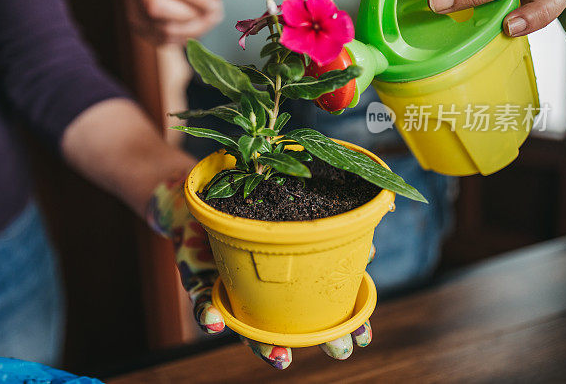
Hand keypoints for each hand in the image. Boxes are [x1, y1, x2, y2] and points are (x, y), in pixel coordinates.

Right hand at [122, 0, 231, 44]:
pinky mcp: (137, 26)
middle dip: (191, 14)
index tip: (216, 4)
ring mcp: (132, 6)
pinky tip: (196, 27)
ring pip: (161, 27)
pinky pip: (162, 40)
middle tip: (213, 15)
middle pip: (157, 6)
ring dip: (192, 29)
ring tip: (208, 21)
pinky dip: (185, 37)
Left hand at [147, 178, 372, 369]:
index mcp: (284, 283)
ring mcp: (230, 293)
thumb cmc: (248, 215)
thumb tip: (370, 247)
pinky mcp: (199, 283)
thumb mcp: (288, 218)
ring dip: (262, 345)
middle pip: (285, 331)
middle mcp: (259, 296)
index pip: (318, 314)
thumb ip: (325, 235)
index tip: (363, 337)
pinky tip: (214, 322)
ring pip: (247, 329)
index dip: (342, 328)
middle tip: (336, 350)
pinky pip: (203, 301)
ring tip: (280, 357)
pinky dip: (208, 314)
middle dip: (317, 342)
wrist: (195, 207)